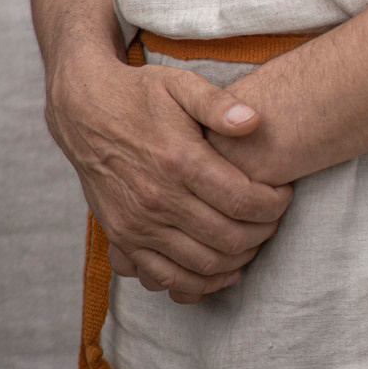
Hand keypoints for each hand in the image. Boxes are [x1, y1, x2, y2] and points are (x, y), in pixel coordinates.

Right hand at [47, 50, 292, 303]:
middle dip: (263, 232)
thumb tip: (254, 121)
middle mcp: (158, 198)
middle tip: (274, 218)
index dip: (274, 204)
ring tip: (253, 239)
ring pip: (204, 264)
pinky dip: (201, 283)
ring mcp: (138, 224)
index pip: (243, 200)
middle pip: (229, 237)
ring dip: (239, 259)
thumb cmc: (139, 95)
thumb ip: (219, 104)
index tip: (284, 194)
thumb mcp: (180, 84)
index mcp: (179, 160)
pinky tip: (222, 270)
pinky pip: (167, 278)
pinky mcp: (123, 238)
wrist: (83, 111)